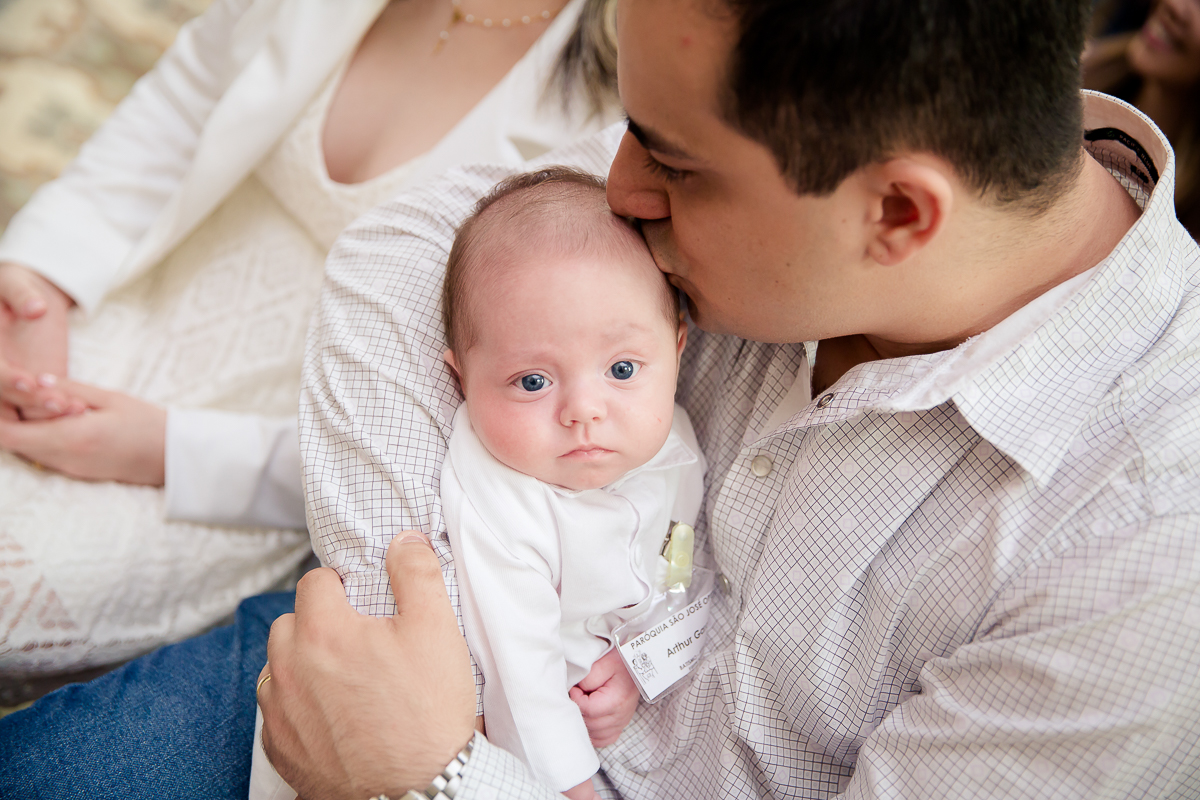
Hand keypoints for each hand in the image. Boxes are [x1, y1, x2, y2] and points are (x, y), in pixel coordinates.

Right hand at [0, 262, 80, 420]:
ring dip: (44, 412)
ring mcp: (9, 382)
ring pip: (19, 406)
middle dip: (29, 401)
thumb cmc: (16, 286)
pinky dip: (55, 409)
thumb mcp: (15, 282)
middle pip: (2, 395)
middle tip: (59, 403)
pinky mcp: (30, 387)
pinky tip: (78, 409)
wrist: (33, 299)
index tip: (28, 382)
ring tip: (74, 409)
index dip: (4, 378)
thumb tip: (36, 309)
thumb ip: (22, 295)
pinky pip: (38, 404)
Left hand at [0, 380, 165, 484]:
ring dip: (28, 425)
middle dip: (12, 414)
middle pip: (12, 439)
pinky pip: (44, 453)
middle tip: (28, 389)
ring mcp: (68, 469)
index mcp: (71, 437)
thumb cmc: (147, 424)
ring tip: (51, 402)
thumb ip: (69, 389)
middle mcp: (63, 458)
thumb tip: (35, 379)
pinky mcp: (75, 472)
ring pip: (26, 447)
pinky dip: (42, 434)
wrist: (174, 458)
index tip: (6, 392)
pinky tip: (62, 417)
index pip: (8, 433)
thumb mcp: (110, 398)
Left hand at [259, 532, 475, 799]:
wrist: (420, 791)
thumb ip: (417, 574)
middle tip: (357, 640)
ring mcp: (280, 713)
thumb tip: (404, 541)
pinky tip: (333, 715)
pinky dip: (298, 707)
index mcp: (324, 632)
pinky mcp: (281, 750)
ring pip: (278, 668)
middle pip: (289, 623)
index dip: (342, 585)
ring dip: (302, 664)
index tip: (362, 601)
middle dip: (318, 622)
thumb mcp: (437, 630)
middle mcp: (290, 670)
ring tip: (345, 678)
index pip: (315, 581)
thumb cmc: (427, 714)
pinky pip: (277, 713)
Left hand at [570, 648, 639, 747]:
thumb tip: (576, 691)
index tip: (575, 688)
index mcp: (617, 700)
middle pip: (589, 724)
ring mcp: (621, 723)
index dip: (575, 698)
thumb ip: (589, 677)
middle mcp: (621, 716)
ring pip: (593, 735)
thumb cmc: (620, 663)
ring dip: (584, 721)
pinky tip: (589, 720)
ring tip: (584, 704)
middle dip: (579, 709)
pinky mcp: (619, 726)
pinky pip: (602, 740)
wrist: (636, 665)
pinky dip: (593, 733)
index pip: (587, 709)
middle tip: (578, 695)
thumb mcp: (604, 663)